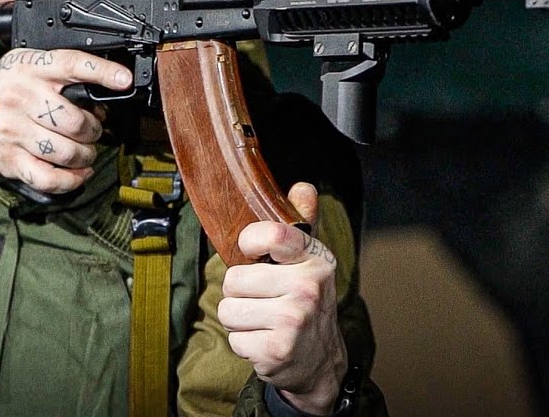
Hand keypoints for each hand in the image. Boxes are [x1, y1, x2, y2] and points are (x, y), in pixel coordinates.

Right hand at [0, 48, 131, 192]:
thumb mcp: (24, 67)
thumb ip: (57, 77)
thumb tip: (99, 99)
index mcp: (29, 68)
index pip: (72, 64)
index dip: (103, 73)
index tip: (124, 81)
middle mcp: (20, 96)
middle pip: (75, 121)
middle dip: (94, 130)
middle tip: (93, 131)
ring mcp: (13, 130)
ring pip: (66, 152)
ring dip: (85, 156)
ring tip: (86, 153)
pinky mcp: (8, 158)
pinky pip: (48, 176)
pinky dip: (71, 181)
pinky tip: (78, 174)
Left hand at [219, 182, 347, 414]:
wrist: (320, 362)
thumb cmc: (304, 303)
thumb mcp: (308, 263)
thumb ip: (299, 224)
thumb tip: (304, 187)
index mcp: (315, 259)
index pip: (269, 234)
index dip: (249, 242)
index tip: (252, 253)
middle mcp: (308, 287)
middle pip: (234, 279)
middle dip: (240, 294)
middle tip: (264, 301)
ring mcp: (294, 319)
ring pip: (228, 310)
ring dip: (240, 320)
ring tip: (264, 322)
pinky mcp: (278, 349)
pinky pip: (234, 338)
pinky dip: (244, 344)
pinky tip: (265, 341)